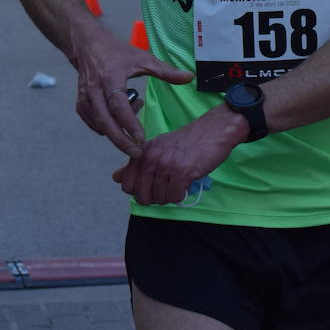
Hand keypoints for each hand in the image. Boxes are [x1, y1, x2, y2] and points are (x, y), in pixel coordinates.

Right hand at [74, 34, 193, 157]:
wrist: (89, 47)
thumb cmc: (118, 54)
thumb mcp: (143, 59)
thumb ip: (166, 71)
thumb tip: (190, 77)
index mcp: (110, 78)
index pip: (118, 105)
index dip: (129, 124)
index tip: (141, 139)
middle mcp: (94, 90)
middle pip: (105, 122)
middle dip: (120, 140)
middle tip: (137, 153)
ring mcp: (85, 99)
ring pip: (99, 125)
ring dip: (116, 131)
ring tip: (133, 125)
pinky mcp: (80, 105)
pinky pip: (94, 124)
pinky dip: (107, 128)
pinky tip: (120, 119)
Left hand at [112, 106, 245, 204]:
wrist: (214, 130)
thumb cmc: (186, 142)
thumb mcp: (157, 149)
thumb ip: (135, 165)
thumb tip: (116, 178)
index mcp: (142, 153)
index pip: (127, 186)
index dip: (141, 191)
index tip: (153, 184)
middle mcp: (151, 158)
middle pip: (141, 196)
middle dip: (154, 198)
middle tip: (167, 187)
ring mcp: (166, 165)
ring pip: (159, 199)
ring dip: (170, 196)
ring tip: (179, 181)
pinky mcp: (182, 172)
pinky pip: (174, 197)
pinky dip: (181, 195)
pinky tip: (186, 183)